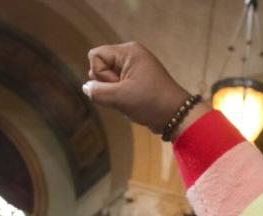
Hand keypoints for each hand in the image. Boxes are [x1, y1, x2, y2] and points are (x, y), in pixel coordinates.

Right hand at [82, 42, 196, 133]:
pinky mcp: (136, 81)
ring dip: (113, 93)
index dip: (100, 73)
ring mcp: (134, 69)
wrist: (176, 117)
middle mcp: (131, 56)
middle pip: (100, 66)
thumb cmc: (152, 103)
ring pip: (107, 79)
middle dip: (107, 84)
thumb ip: (97, 91)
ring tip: (131, 99)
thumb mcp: (120, 97)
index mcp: (129, 51)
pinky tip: (132, 103)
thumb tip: (86, 87)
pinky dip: (120, 97)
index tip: (118, 84)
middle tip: (127, 93)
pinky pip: (117, 86)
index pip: (95, 55)